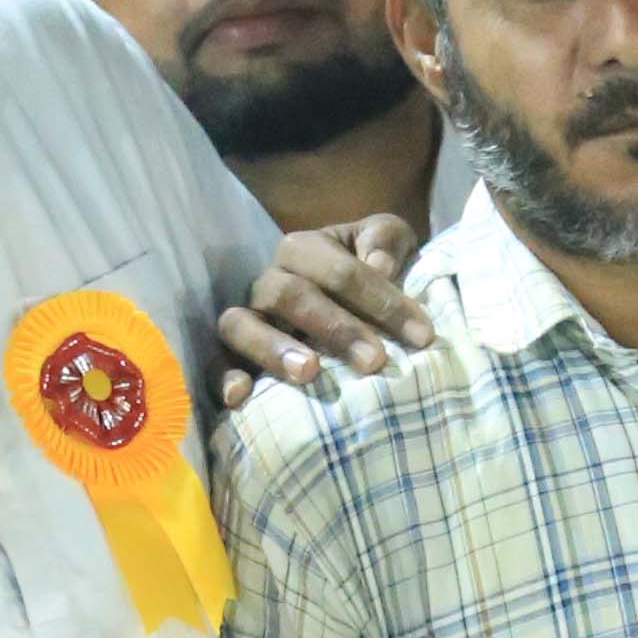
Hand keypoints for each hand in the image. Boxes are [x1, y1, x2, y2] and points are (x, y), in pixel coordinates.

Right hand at [211, 217, 433, 409]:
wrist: (352, 304)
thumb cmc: (375, 273)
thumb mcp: (390, 243)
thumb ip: (387, 240)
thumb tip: (378, 264)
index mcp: (304, 248)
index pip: (340, 270)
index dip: (383, 301)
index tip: (423, 337)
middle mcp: (268, 280)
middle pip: (289, 295)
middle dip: (335, 328)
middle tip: (376, 362)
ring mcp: (246, 317)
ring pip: (241, 324)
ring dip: (275, 348)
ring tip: (311, 373)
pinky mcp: (231, 355)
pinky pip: (214, 363)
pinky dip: (224, 378)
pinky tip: (240, 397)